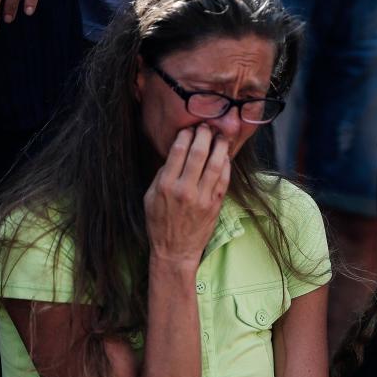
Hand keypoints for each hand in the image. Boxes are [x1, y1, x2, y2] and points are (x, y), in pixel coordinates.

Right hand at [144, 125, 230, 265]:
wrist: (175, 250)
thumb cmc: (160, 223)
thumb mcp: (150, 197)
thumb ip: (161, 175)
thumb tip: (175, 154)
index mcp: (165, 184)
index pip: (178, 150)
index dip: (186, 135)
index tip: (190, 128)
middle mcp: (184, 189)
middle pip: (199, 153)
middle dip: (204, 135)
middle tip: (207, 126)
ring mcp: (202, 198)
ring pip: (215, 164)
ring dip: (219, 146)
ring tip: (220, 136)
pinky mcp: (215, 205)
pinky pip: (223, 180)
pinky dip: (226, 165)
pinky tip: (225, 156)